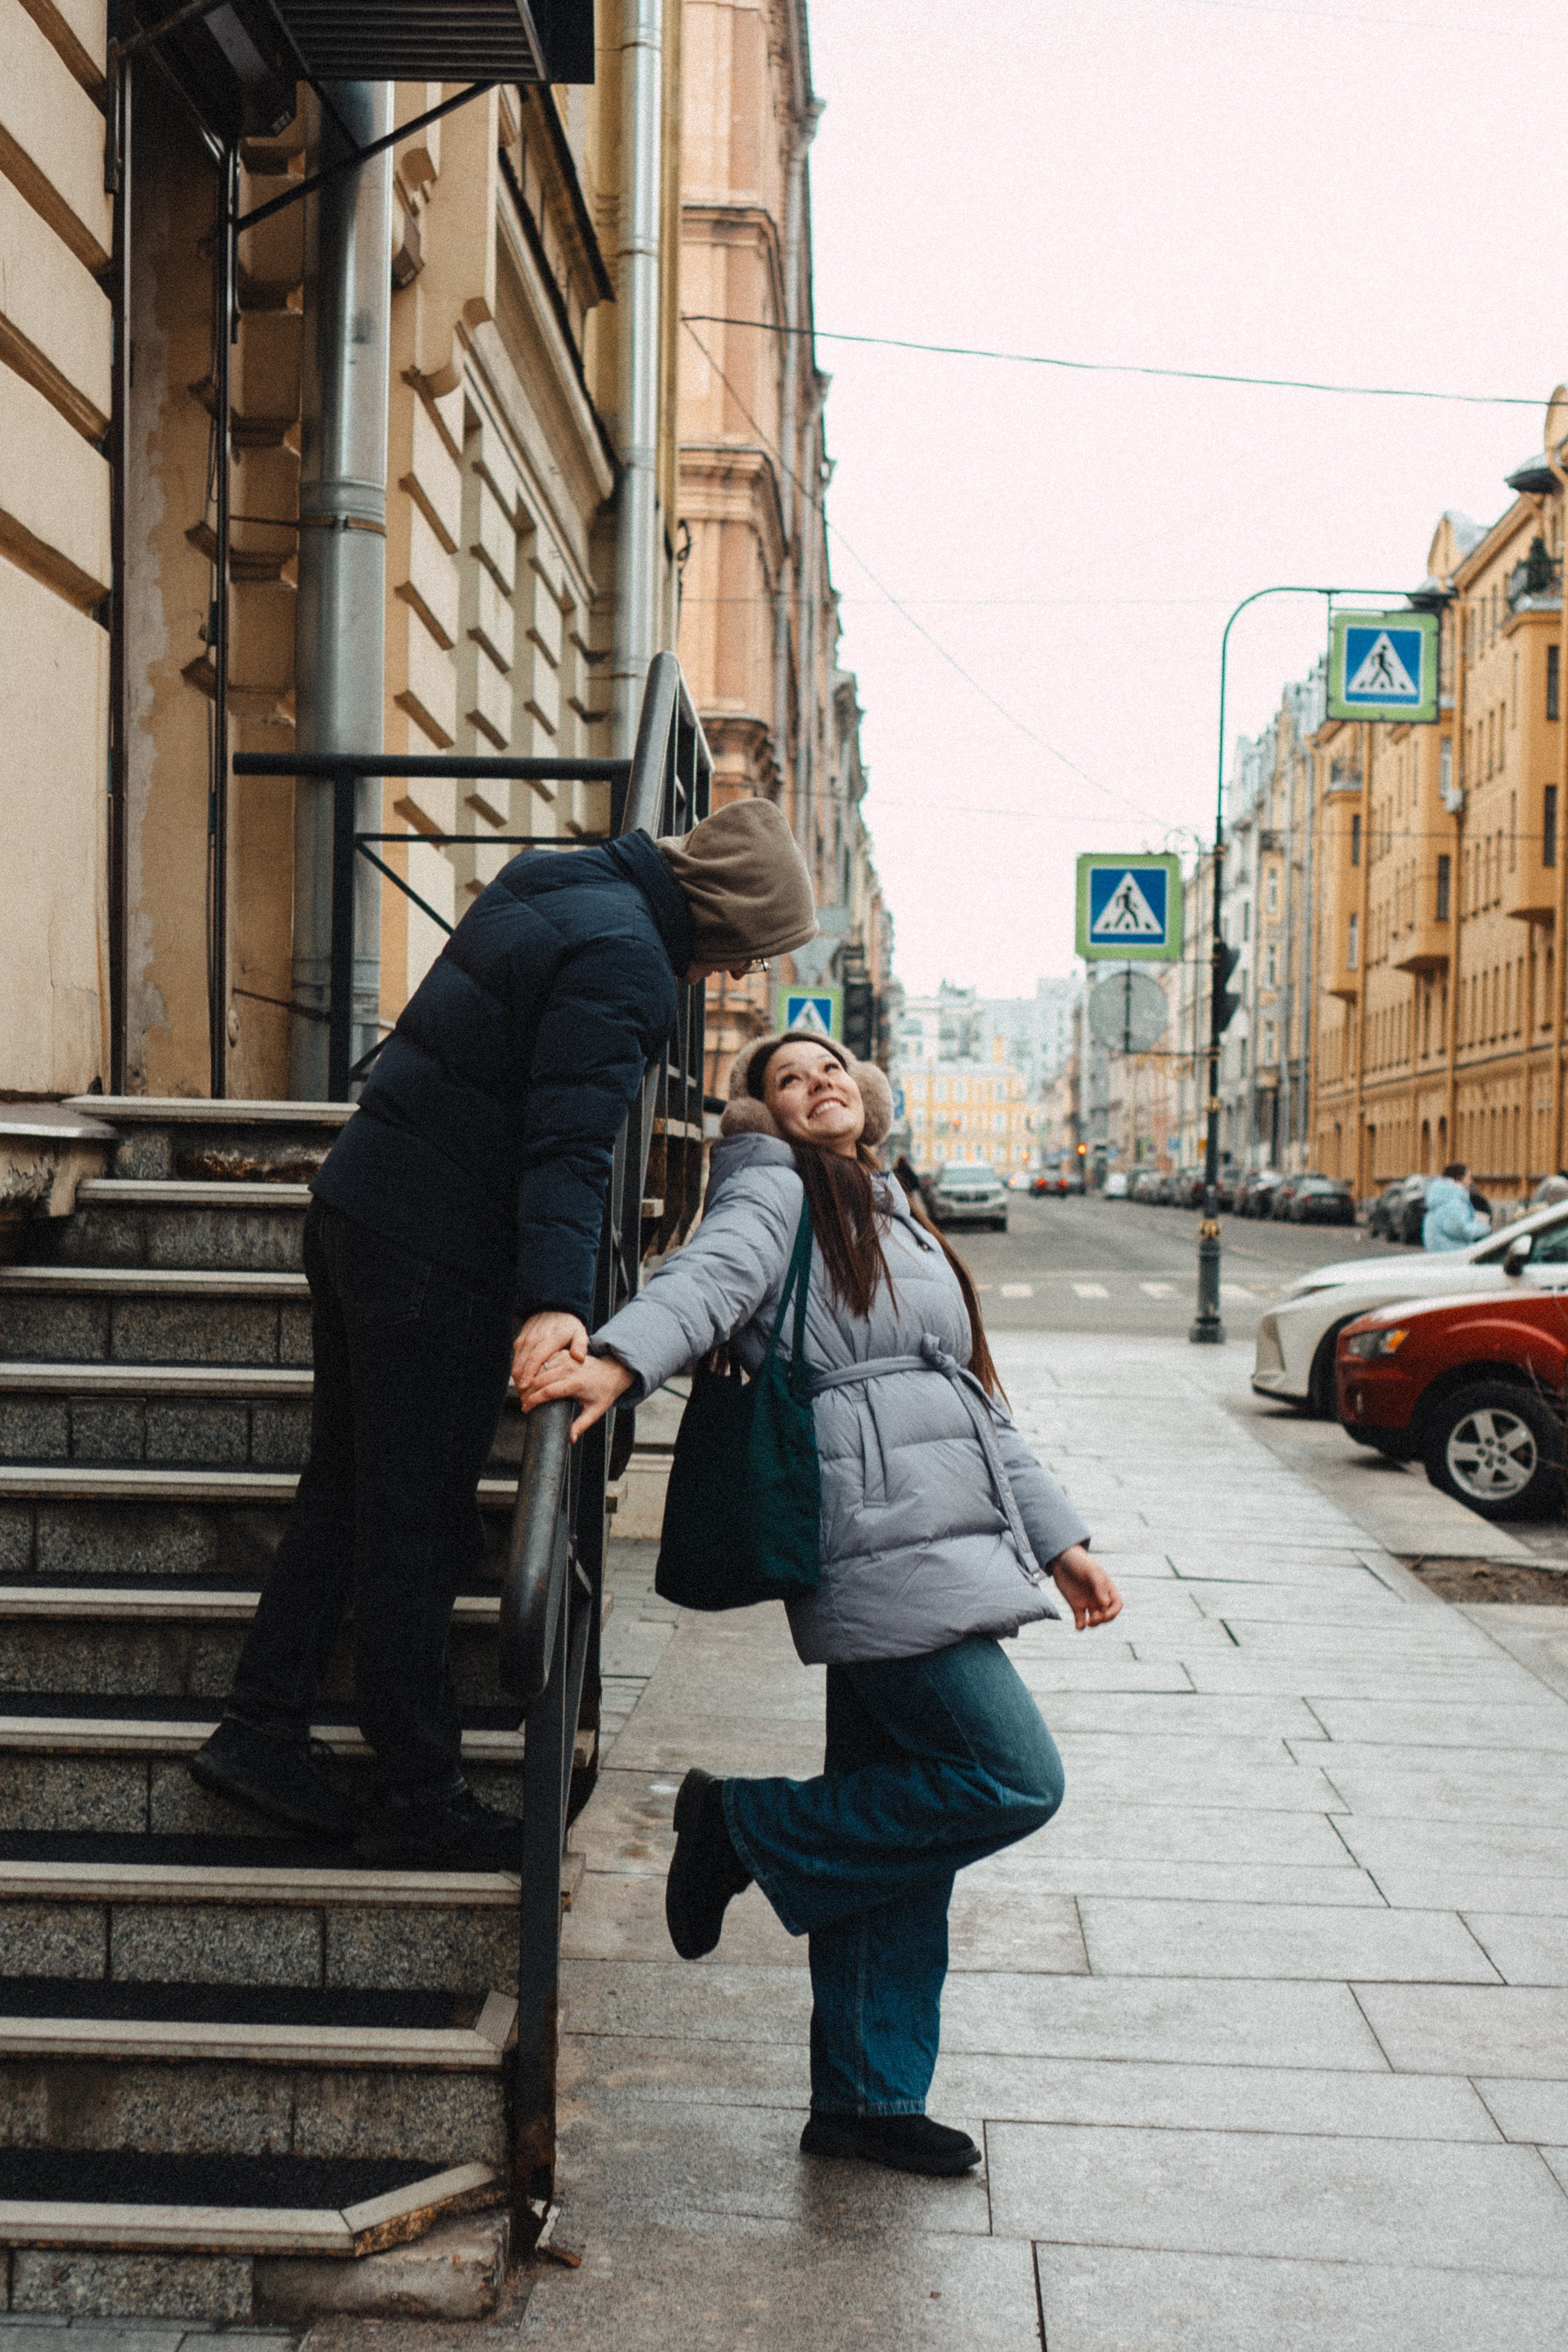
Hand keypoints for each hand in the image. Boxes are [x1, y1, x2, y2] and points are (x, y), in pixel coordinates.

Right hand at [512, 1312, 587, 1399]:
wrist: (554, 1309)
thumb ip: (580, 1345)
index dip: (528, 1374)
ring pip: (516, 1363)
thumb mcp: (579, 1333)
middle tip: (525, 1400)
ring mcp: (524, 1340)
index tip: (525, 1388)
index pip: (534, 1359)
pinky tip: (523, 1384)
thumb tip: (579, 1358)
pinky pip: (515, 1359)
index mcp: (548, 1340)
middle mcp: (533, 1340)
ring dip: (517, 1380)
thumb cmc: (568, 1325)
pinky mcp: (519, 1342)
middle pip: (521, 1364)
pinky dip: (517, 1372)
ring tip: (524, 1396)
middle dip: (520, 1383)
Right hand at [519, 1348, 634, 1440]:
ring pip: (540, 1369)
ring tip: (523, 1393)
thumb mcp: (595, 1411)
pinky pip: (544, 1361)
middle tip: (521, 1402)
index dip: (533, 1401)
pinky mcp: (564, 1354)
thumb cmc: (604, 1392)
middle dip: (526, 1391)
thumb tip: (570, 1440)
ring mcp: (566, 1359)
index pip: (547, 1391)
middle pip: (540, 1379)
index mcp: (576, 1384)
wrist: (613, 1371)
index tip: (525, 1409)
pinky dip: (535, 1370)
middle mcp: (570, 1369)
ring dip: (529, 1380)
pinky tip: (530, 1380)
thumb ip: (581, 1426)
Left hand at [1048, 1543, 1121, 1631]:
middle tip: (1092, 1619)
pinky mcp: (1076, 1606)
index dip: (1113, 1613)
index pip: (1117, 1605)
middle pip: (1107, 1615)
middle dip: (1102, 1620)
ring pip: (1095, 1620)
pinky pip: (1081, 1620)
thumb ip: (1100, 1586)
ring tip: (1085, 1622)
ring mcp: (1088, 1602)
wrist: (1061, 1559)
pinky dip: (1080, 1626)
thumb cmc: (1079, 1562)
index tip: (1104, 1613)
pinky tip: (1078, 1626)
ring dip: (1093, 1624)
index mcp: (1107, 1588)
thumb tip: (1105, 1604)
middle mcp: (1099, 1597)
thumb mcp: (1091, 1571)